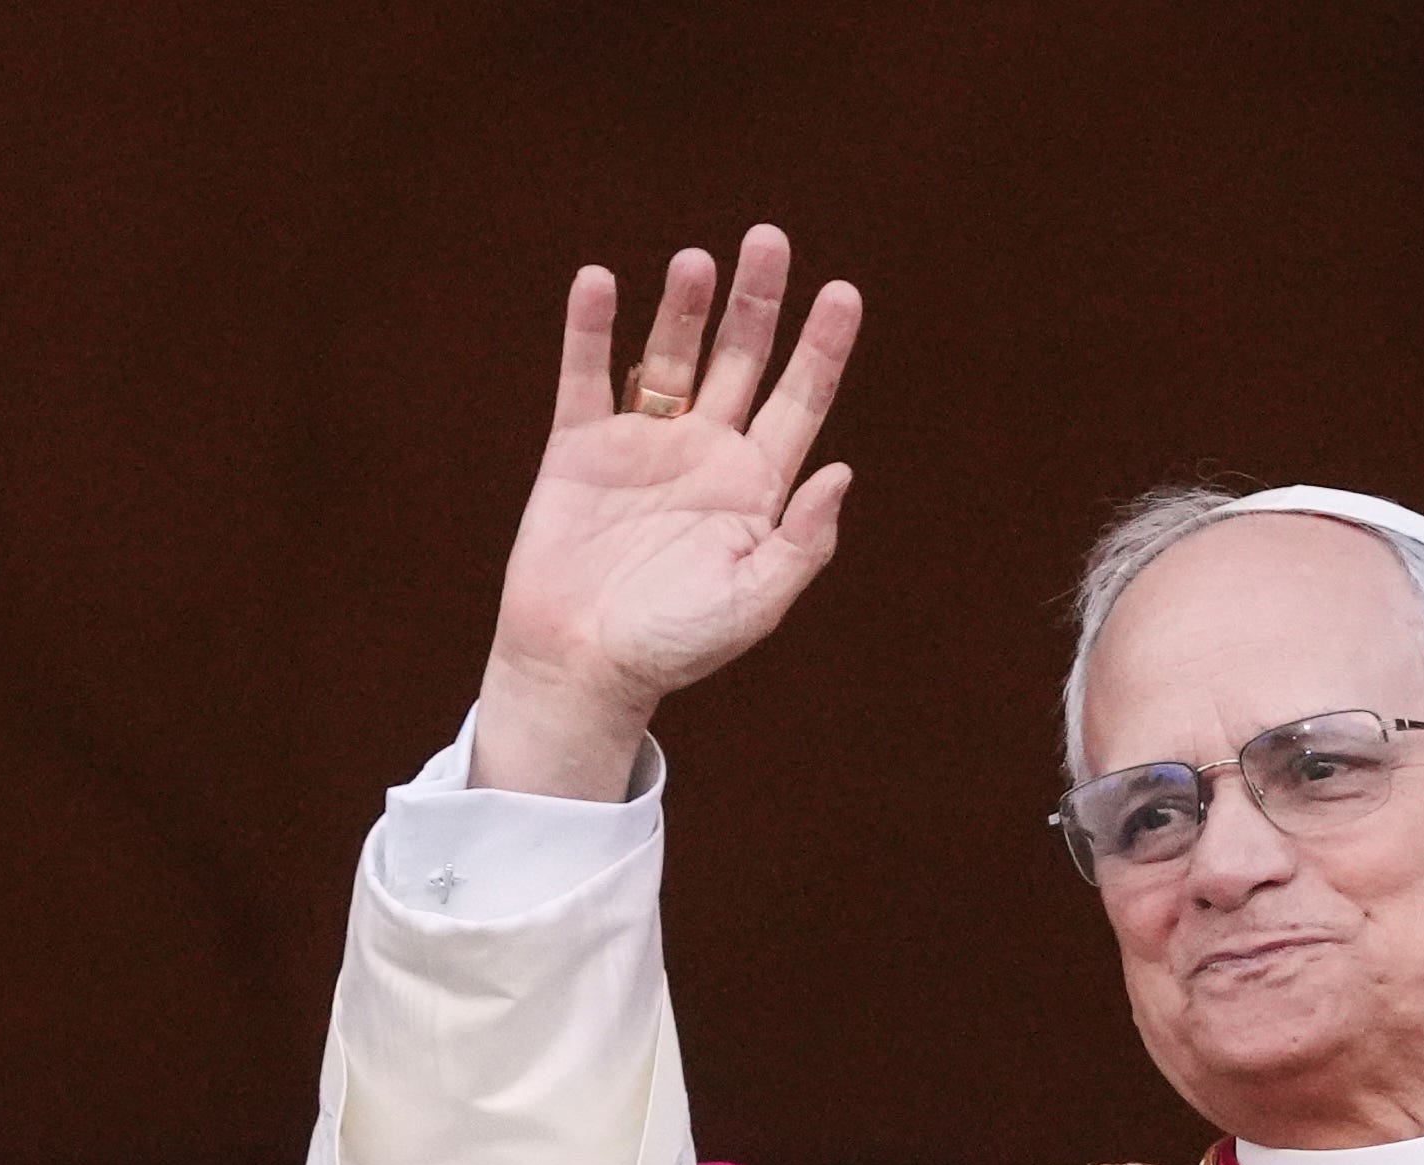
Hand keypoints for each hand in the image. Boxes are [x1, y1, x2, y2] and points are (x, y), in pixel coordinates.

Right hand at [474, 227, 862, 797]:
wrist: (580, 666)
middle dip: (758, 301)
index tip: (843, 292)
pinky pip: (587, 375)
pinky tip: (602, 282)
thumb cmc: (674, 645)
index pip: (800, 400)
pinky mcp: (579, 446)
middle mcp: (706, 452)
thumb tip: (841, 473)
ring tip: (697, 262)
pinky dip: (592, 329)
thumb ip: (801, 543)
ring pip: (670, 356)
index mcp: (757, 486)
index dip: (823, 347)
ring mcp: (643, 444)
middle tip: (770, 239)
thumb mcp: (754, 603)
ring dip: (683, 307)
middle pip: (741, 358)